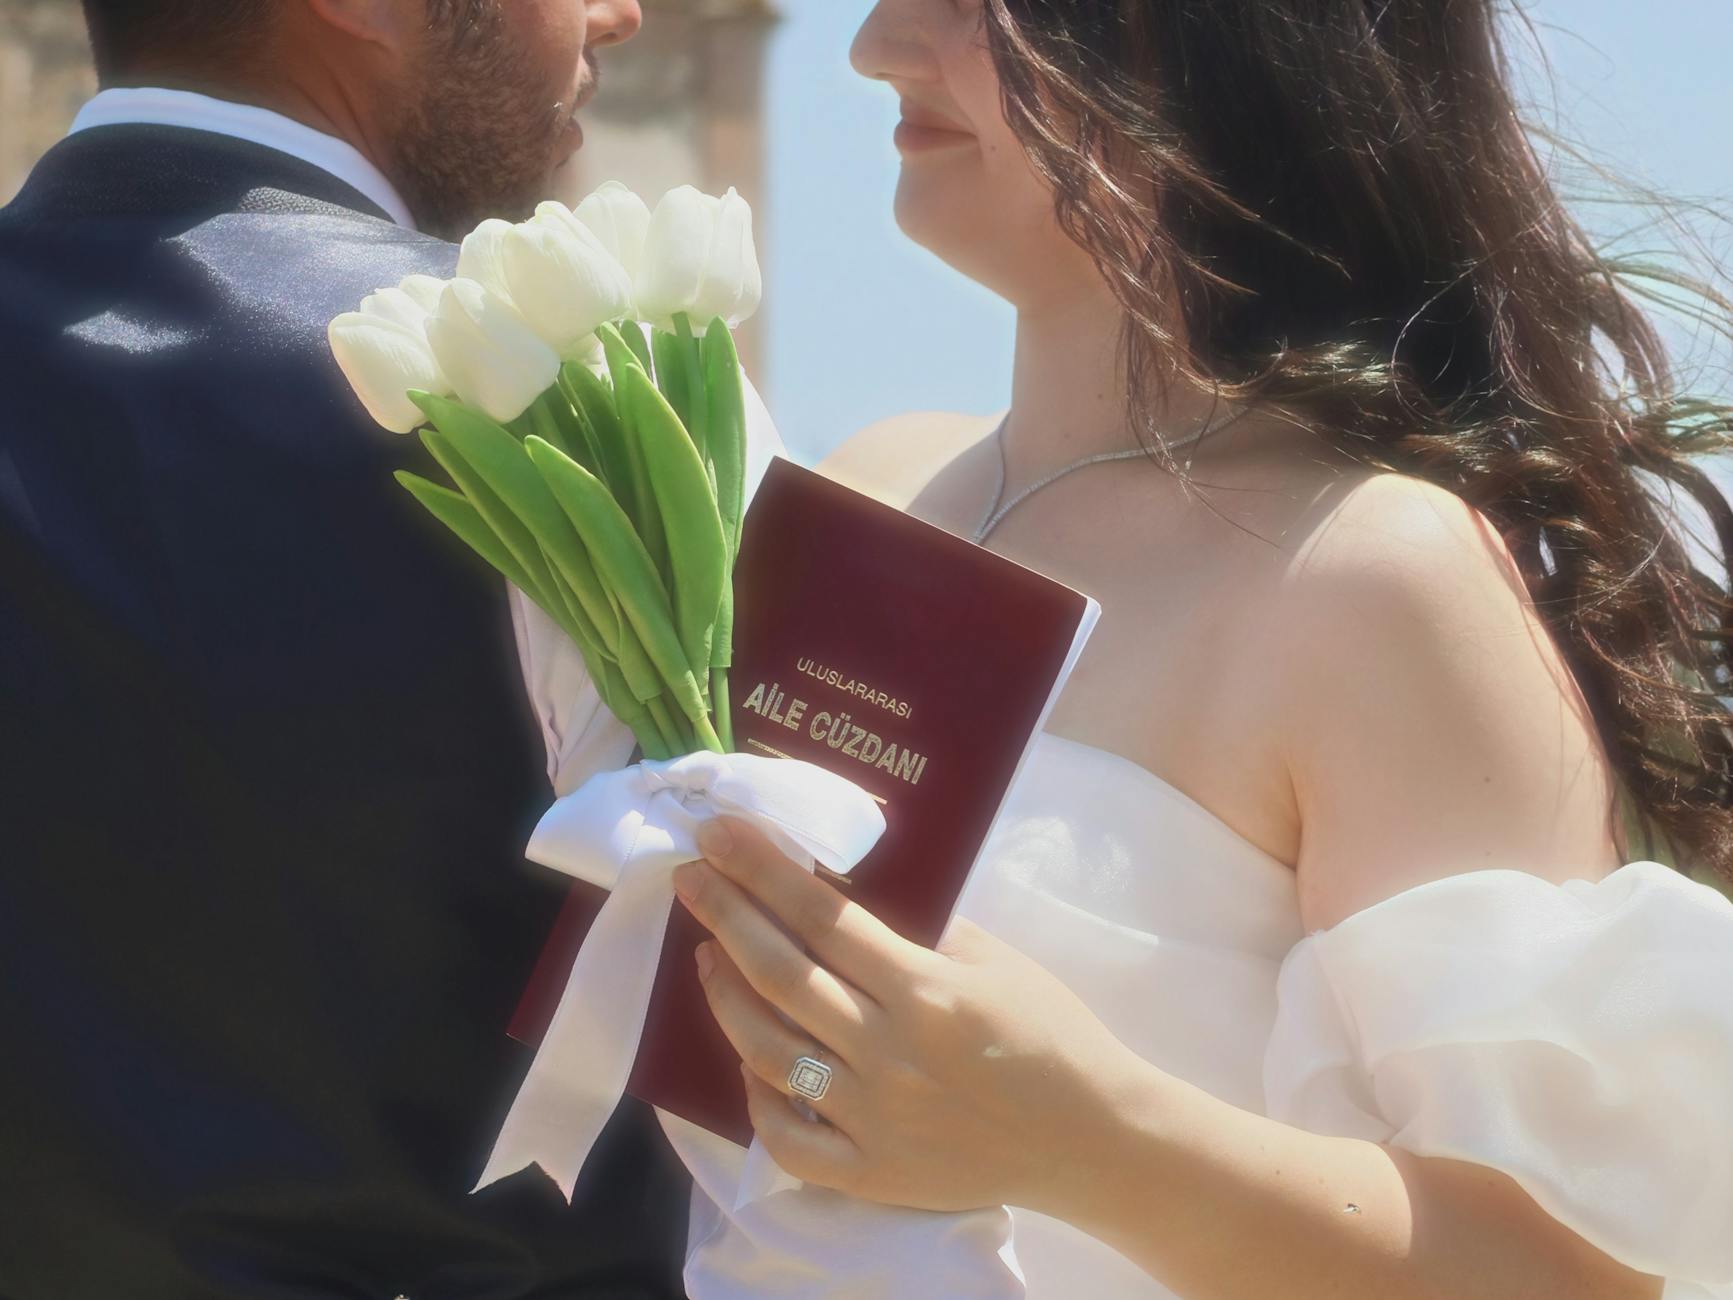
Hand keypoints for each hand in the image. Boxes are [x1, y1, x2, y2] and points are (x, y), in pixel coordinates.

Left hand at [671, 817, 1145, 1215]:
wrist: (1095, 1139)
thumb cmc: (1052, 1033)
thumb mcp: (998, 960)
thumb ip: (921, 930)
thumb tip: (840, 894)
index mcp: (928, 991)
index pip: (824, 918)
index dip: (763, 871)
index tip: (720, 834)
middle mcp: (890, 1054)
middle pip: (783, 976)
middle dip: (727, 915)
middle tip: (692, 875)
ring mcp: (874, 1121)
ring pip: (768, 1053)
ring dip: (726, 996)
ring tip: (708, 953)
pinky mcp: (870, 1174)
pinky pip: (788, 1138)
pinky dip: (757, 1096)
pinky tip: (747, 1058)